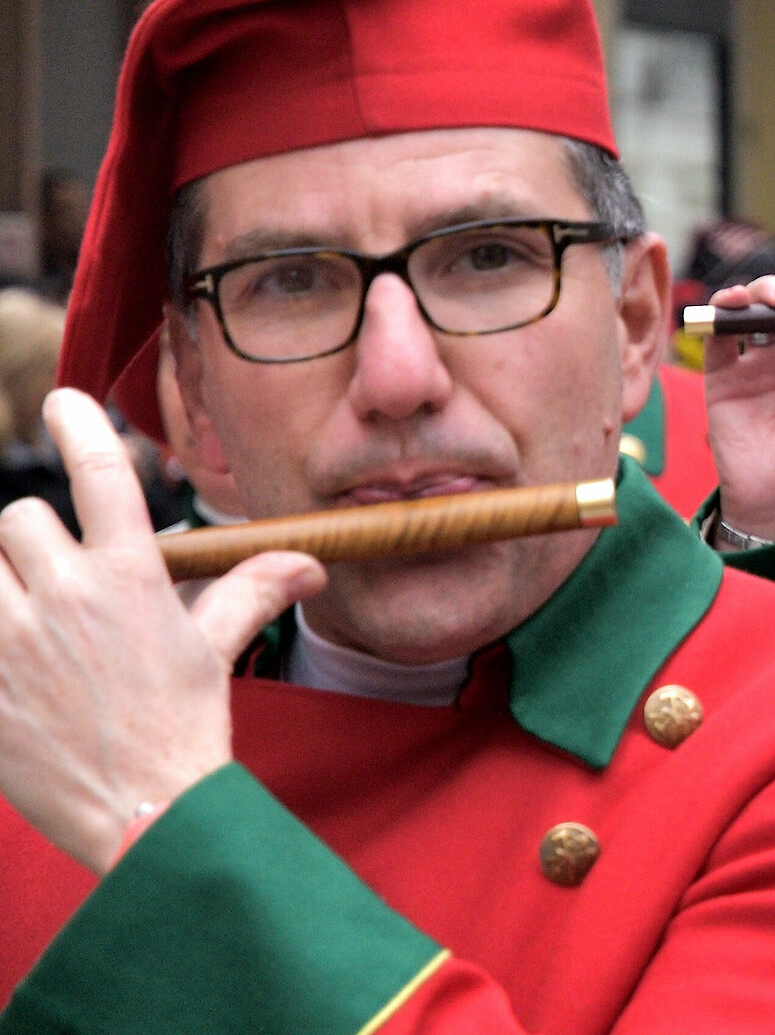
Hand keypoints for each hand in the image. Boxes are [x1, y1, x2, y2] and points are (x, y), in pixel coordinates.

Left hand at [0, 390, 321, 872]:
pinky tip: (12, 659)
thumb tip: (307, 563)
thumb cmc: (182, 729)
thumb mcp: (214, 652)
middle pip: (19, 518)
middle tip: (51, 575)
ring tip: (26, 614)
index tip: (63, 401)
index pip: (100, 475)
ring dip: (2, 581)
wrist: (141, 810)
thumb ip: (251, 592)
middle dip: (32, 539)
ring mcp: (11, 639)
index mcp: (129, 579)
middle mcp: (64, 596)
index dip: (80, 425)